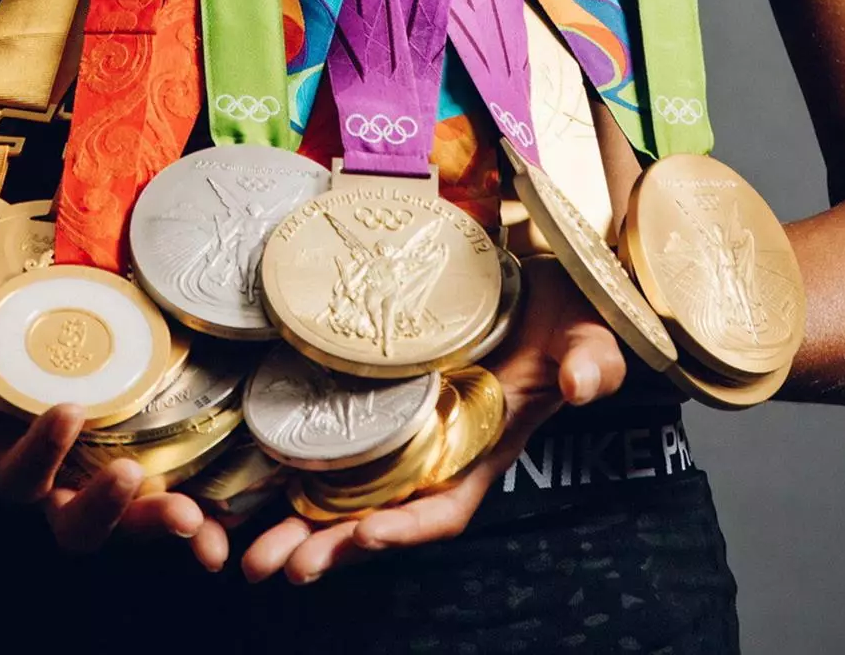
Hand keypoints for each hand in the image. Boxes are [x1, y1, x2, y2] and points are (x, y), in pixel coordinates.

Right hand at [0, 395, 231, 568]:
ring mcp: (97, 475)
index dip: (40, 454)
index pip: (18, 480)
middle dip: (107, 513)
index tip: (67, 408)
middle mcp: (53, 485)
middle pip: (78, 526)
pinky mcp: (139, 454)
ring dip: (158, 522)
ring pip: (128, 520)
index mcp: (3, 469)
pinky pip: (169, 492)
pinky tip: (225, 517)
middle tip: (133, 479)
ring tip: (193, 520)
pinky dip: (199, 513)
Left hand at [241, 257, 626, 585]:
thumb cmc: (569, 314)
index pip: (444, 507)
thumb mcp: (589, 336)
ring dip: (299, 523)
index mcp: (481, 449)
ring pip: (344, 488)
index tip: (365, 535)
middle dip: (327, 546)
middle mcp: (436, 447)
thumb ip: (592, 362)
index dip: (406, 528)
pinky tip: (255, 477)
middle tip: (273, 566)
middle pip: (378, 514)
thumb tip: (583, 384)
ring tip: (251, 551)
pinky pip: (332, 440)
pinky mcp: (377, 390)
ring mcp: (403, 422)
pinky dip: (293, 464)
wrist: (545, 277)